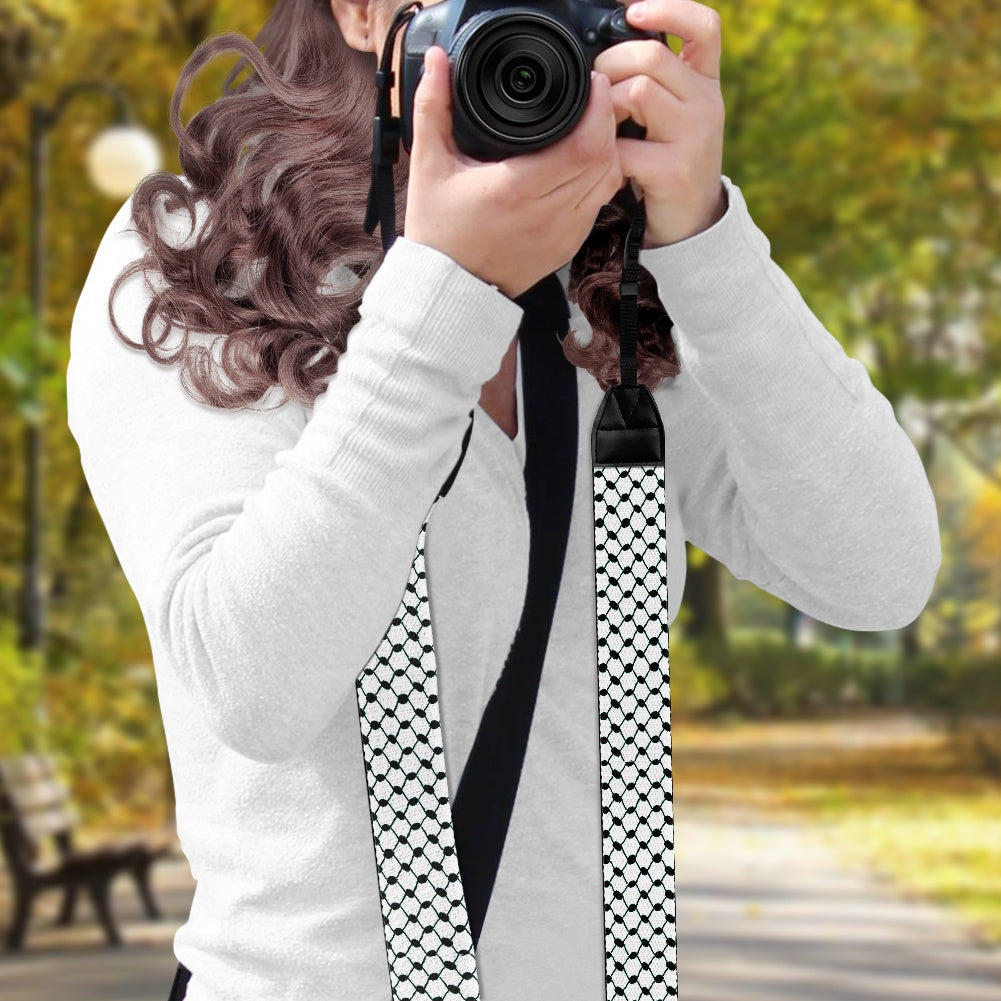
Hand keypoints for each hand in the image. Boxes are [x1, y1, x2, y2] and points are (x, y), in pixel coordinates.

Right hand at [405, 45, 623, 298]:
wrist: (450, 288)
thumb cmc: (439, 232)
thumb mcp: (429, 166)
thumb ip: (433, 108)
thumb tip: (437, 60)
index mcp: (517, 190)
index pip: (583, 144)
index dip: (597, 108)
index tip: (591, 82)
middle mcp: (548, 215)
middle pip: (605, 157)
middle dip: (607, 119)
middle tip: (595, 95)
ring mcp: (563, 234)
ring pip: (610, 180)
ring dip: (609, 148)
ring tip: (594, 123)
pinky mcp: (568, 247)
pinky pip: (600, 203)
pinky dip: (601, 177)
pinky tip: (587, 159)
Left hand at [593, 0, 727, 247]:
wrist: (690, 222)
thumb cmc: (668, 161)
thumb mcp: (669, 114)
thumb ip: (652, 80)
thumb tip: (609, 39)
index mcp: (704, 82)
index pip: (705, 27)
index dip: (670, 10)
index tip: (633, 13)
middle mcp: (706, 103)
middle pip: (652, 57)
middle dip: (610, 65)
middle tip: (596, 88)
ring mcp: (694, 136)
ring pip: (638, 92)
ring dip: (605, 107)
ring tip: (602, 127)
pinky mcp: (675, 170)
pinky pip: (623, 146)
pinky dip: (603, 154)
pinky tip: (605, 164)